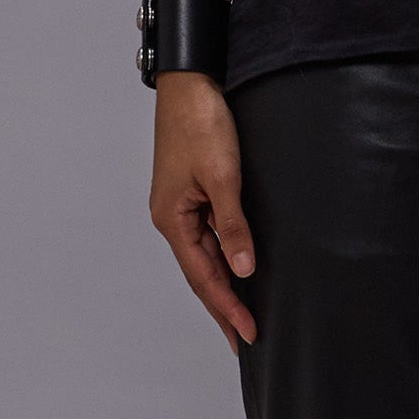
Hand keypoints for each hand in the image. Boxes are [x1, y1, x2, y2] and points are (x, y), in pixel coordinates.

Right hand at [149, 72, 257, 354]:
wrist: (191, 81)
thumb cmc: (200, 122)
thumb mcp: (222, 176)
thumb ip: (233, 225)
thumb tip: (244, 269)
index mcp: (173, 219)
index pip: (204, 276)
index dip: (226, 307)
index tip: (246, 334)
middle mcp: (172, 217)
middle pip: (201, 271)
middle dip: (223, 305)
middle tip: (244, 337)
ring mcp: (181, 203)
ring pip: (205, 252)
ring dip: (224, 281)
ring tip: (242, 311)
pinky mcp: (192, 188)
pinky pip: (208, 231)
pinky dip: (223, 252)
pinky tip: (236, 263)